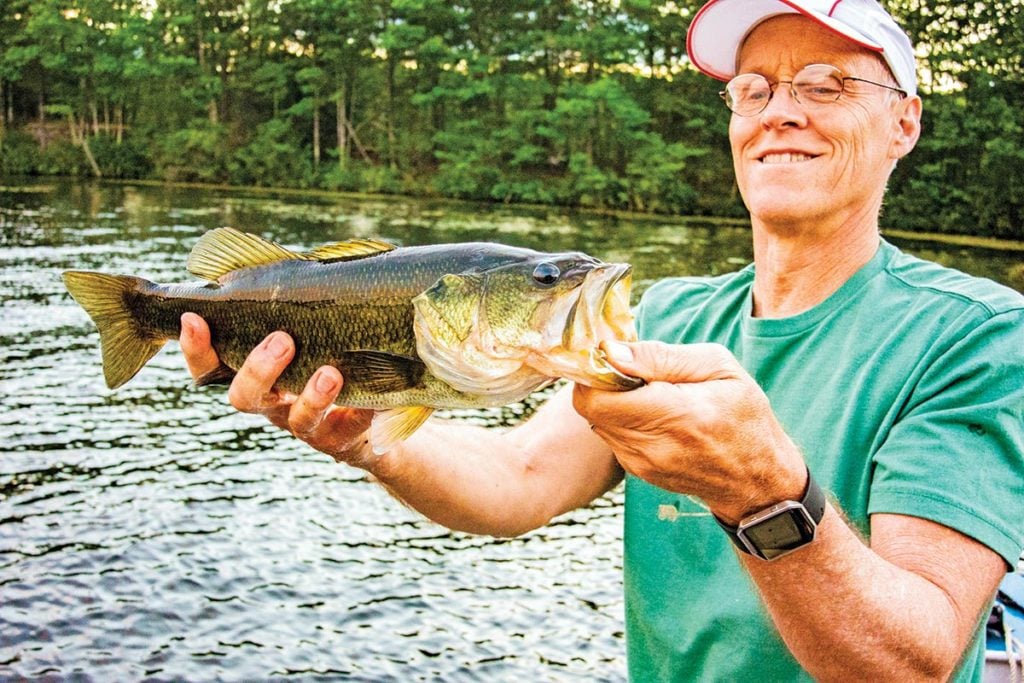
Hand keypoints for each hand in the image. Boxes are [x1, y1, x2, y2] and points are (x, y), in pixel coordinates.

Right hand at [179, 313, 376, 469]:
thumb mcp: (301, 322)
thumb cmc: (324, 352)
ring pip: (296, 419)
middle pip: (244, 398)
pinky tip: (374, 399)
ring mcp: (304, 423)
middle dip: (259, 369)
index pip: (209, 366)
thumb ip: (282, 298)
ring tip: (330, 372)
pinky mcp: (340, 438)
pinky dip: (360, 414)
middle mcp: (272, 401)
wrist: (367, 412)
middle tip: (282, 339)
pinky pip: (348, 429)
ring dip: (311, 396)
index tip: (193, 317)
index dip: (195, 347)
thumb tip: (265, 259)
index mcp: (252, 373)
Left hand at [572, 340, 806, 522]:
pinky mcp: (637, 471)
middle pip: (590, 407)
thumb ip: (659, 357)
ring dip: (611, 400)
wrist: (756, 477)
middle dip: (602, 381)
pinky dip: (621, 418)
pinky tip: (651, 413)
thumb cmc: (744, 415)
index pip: (597, 397)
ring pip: (596, 420)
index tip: (615, 355)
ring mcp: (641, 464)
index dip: (595, 370)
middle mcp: (652, 446)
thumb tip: (611, 351)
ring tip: (648, 393)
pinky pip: (610, 435)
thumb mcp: (717, 367)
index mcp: (676, 416)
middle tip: (632, 370)